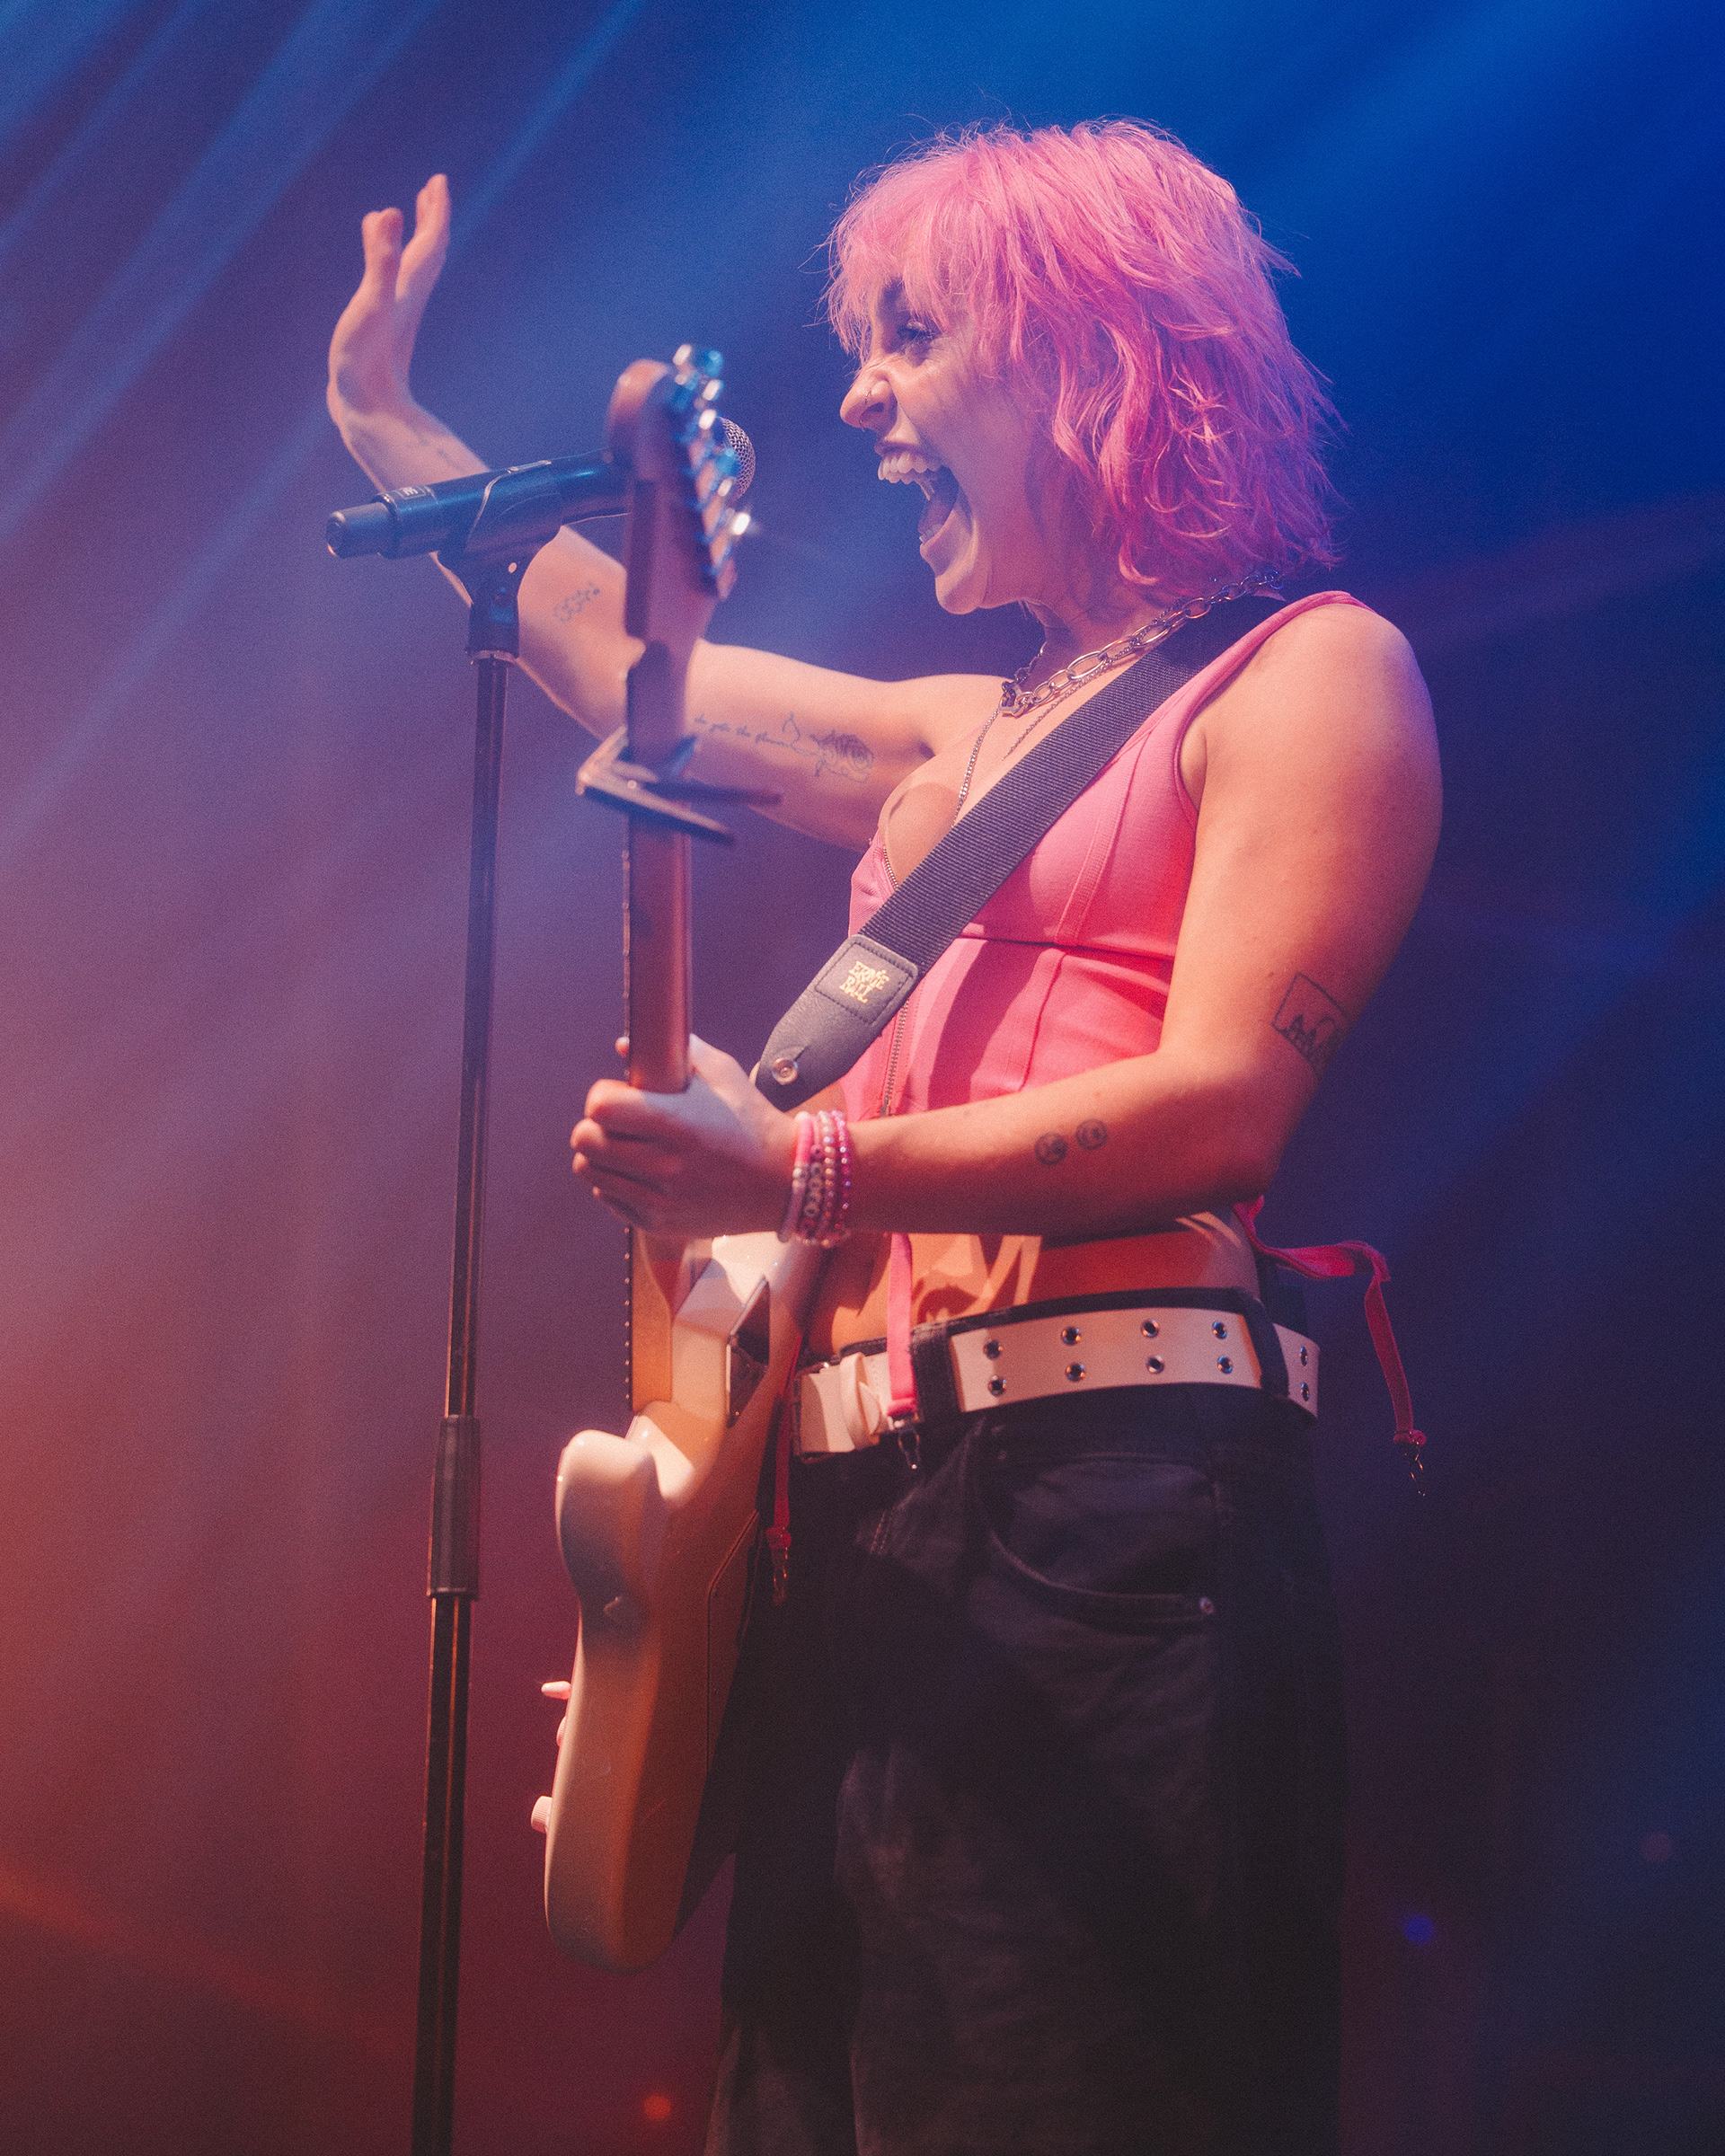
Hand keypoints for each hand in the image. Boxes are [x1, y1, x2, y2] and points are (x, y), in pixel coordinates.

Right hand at [327, 173, 451, 443]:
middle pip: (428, 252)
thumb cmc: (365, 360)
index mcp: (409, 289)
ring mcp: (398, 316)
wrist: (368, 412)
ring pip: (414, 271)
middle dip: (431, 219)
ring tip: (404, 219)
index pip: (431, 241)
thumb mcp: (371, 302)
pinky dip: (392, 268)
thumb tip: (390, 213)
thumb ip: (381, 258)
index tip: (438, 181)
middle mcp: (409, 300)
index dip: (436, 210)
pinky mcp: (384, 331)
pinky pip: (395, 289)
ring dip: (414, 241)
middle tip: (432, 190)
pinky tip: (381, 273)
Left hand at [572, 1036, 794, 1235]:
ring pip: (589, 1172)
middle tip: (614, 1123)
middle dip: (594, 1126)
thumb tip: (625, 1046)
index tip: (616, 1096)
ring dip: (598, 1156)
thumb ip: (678, 1051)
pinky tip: (637, 1174)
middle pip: (586, 1141)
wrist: (782, 1181)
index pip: (600, 1108)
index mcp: (677, 1122)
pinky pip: (607, 1199)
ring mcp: (660, 1198)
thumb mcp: (723, 1074)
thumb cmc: (751, 1121)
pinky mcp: (658, 1223)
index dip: (601, 1097)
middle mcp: (665, 1164)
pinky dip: (614, 1184)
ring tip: (621, 1147)